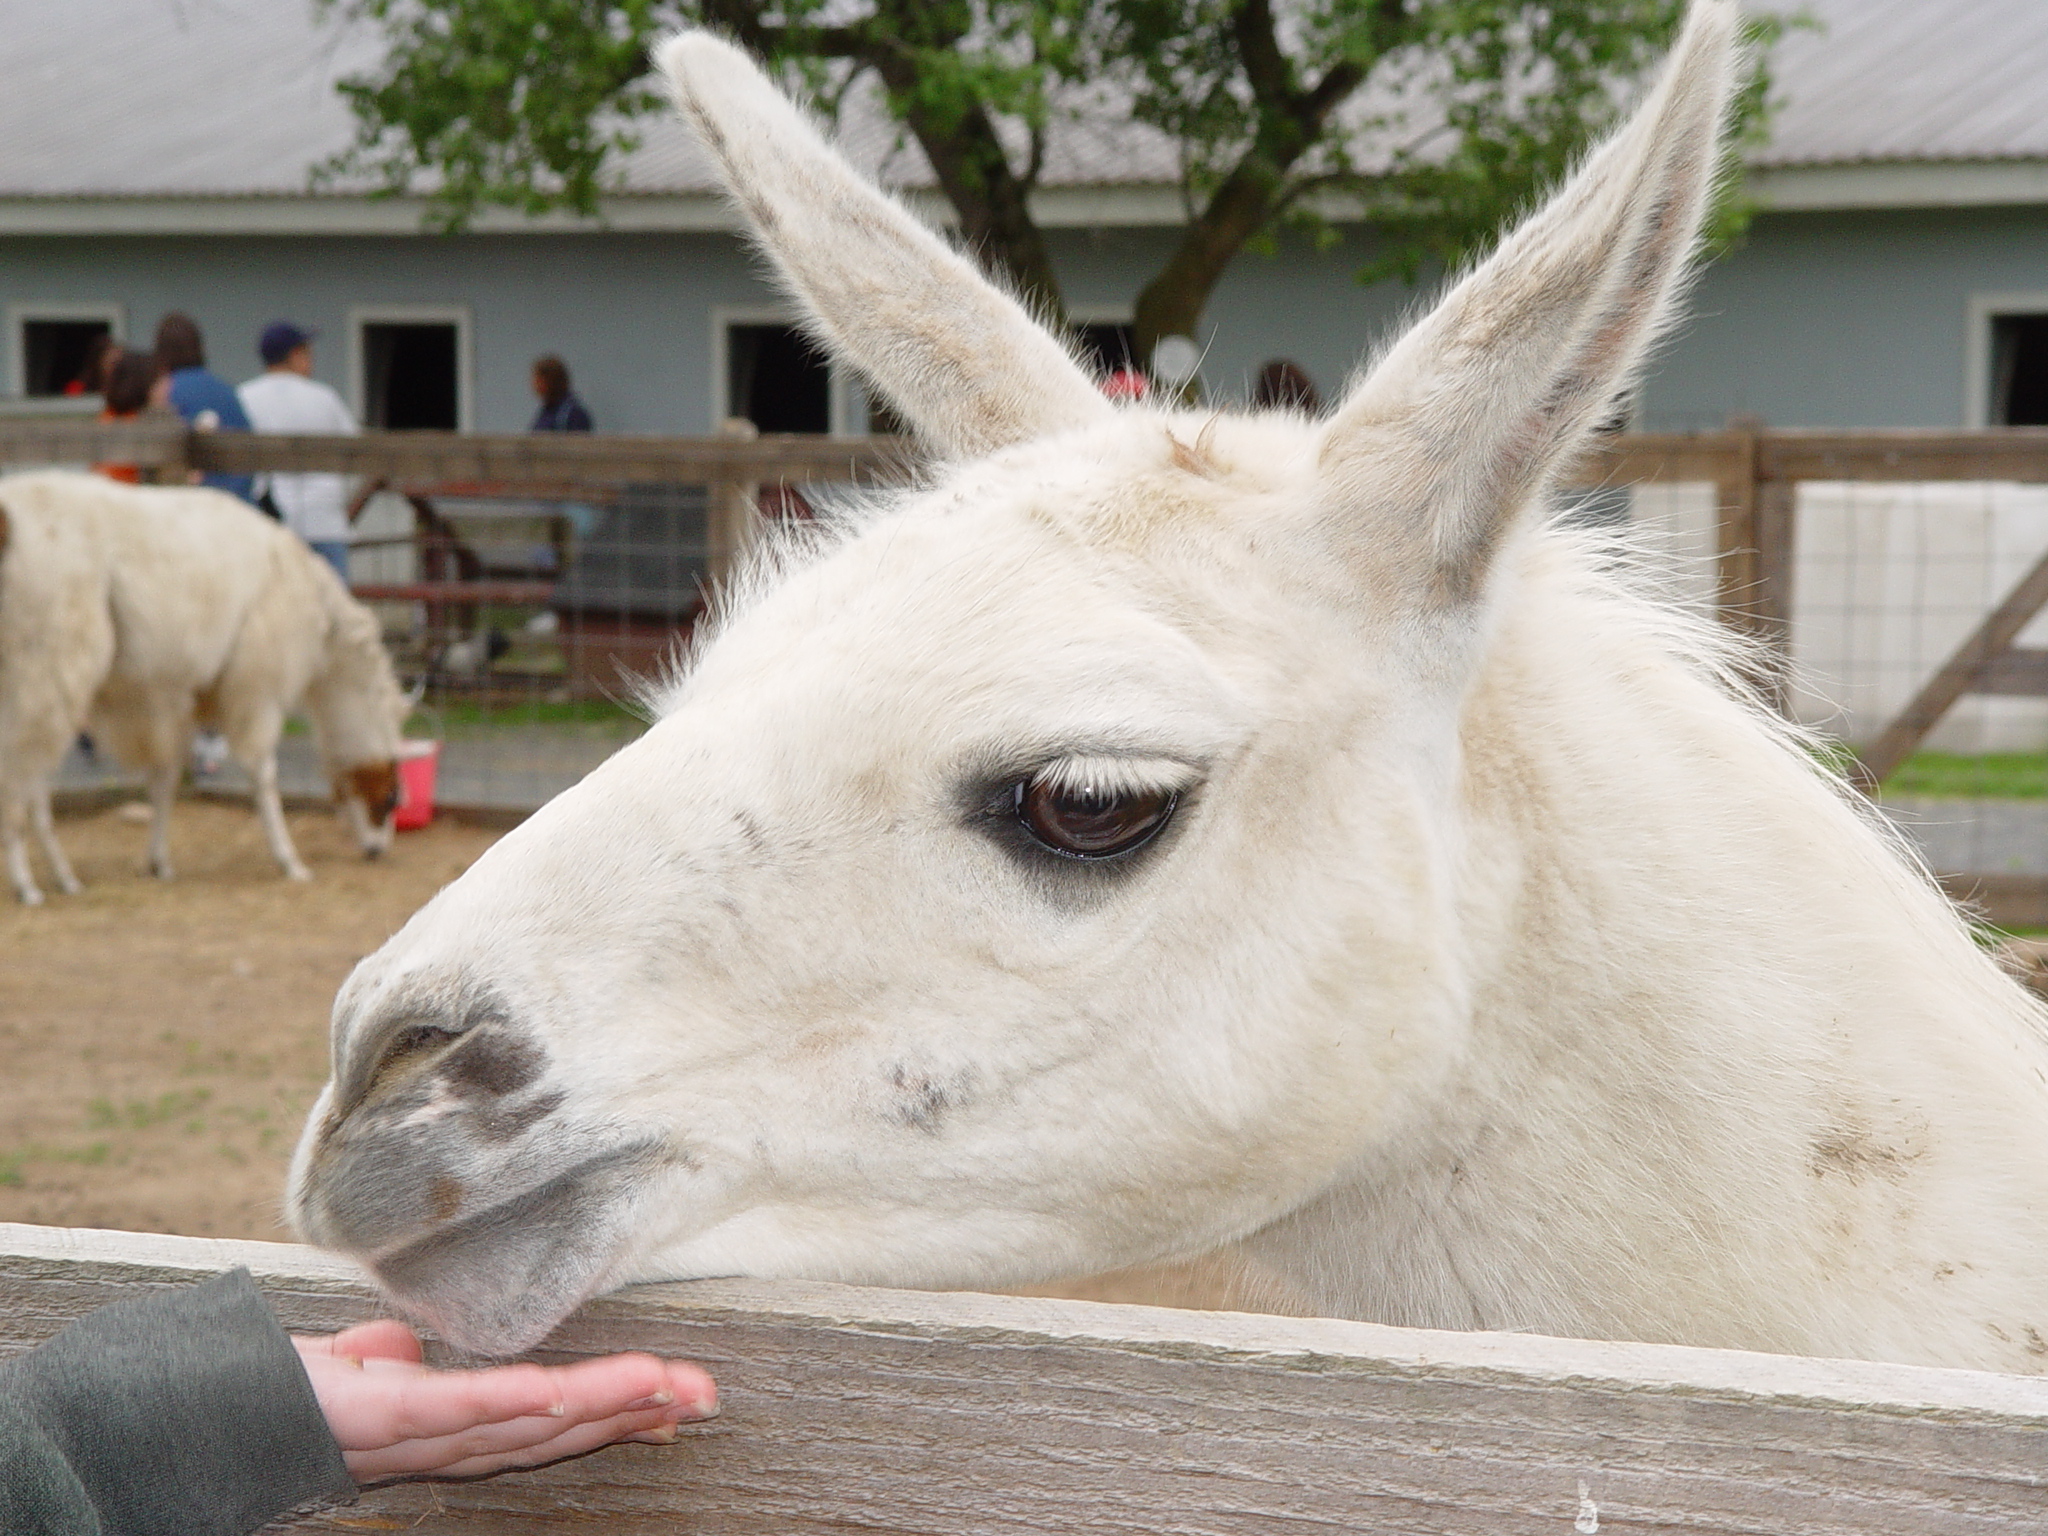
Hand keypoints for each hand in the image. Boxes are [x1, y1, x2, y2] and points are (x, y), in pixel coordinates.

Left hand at [294, 1319, 717, 1480]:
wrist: (176, 1416)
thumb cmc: (252, 1397)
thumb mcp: (324, 1374)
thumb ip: (367, 1362)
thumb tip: (396, 1344)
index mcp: (428, 1431)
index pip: (530, 1424)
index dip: (603, 1415)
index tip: (669, 1399)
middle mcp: (428, 1448)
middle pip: (543, 1433)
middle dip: (628, 1414)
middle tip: (702, 1396)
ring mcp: (401, 1438)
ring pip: (516, 1425)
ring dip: (597, 1409)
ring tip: (664, 1388)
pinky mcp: (368, 1418)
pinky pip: (452, 1412)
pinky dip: (511, 1406)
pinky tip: (563, 1394)